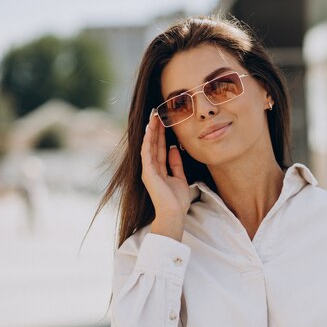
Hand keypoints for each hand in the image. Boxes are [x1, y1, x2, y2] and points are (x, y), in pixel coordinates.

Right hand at [140, 111, 189, 239]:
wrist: (174, 214)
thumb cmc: (177, 200)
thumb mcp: (179, 178)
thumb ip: (176, 164)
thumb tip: (173, 149)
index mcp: (158, 170)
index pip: (159, 147)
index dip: (161, 134)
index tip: (163, 120)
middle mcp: (151, 168)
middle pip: (153, 144)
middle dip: (155, 128)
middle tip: (157, 112)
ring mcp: (148, 170)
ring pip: (149, 145)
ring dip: (151, 130)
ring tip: (153, 116)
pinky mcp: (148, 172)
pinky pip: (147, 152)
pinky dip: (148, 140)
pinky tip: (151, 129)